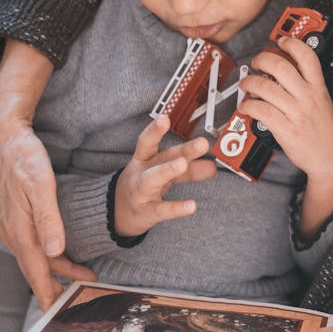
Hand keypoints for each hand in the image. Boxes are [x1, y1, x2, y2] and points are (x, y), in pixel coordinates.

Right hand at [0, 118, 92, 308]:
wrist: (7, 139)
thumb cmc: (23, 158)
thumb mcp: (39, 184)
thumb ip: (48, 218)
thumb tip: (54, 252)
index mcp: (19, 230)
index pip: (35, 271)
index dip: (47, 293)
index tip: (56, 313)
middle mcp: (13, 233)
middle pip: (36, 269)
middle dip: (55, 286)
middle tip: (78, 300)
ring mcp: (12, 227)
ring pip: (36, 257)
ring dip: (57, 270)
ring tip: (84, 276)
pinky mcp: (16, 220)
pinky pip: (33, 245)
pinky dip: (49, 255)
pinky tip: (61, 254)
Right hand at [114, 114, 214, 236]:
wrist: (120, 213)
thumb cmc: (144, 188)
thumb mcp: (164, 175)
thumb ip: (188, 171)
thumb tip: (212, 166)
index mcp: (144, 160)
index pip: (148, 142)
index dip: (155, 130)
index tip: (165, 118)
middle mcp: (141, 173)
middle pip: (160, 158)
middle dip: (181, 150)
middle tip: (202, 143)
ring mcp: (141, 192)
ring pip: (152, 179)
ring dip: (167, 170)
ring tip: (183, 164)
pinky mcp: (146, 212)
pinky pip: (161, 209)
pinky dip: (176, 208)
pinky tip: (191, 206)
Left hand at [238, 36, 332, 234]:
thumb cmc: (326, 133)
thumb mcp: (323, 102)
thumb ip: (307, 87)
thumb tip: (283, 74)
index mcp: (319, 88)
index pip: (307, 57)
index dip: (291, 44)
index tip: (280, 41)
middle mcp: (308, 97)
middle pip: (281, 67)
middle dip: (263, 59)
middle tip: (256, 62)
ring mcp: (296, 113)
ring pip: (266, 87)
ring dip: (250, 82)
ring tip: (246, 84)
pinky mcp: (286, 129)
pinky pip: (261, 111)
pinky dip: (248, 106)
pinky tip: (247, 106)